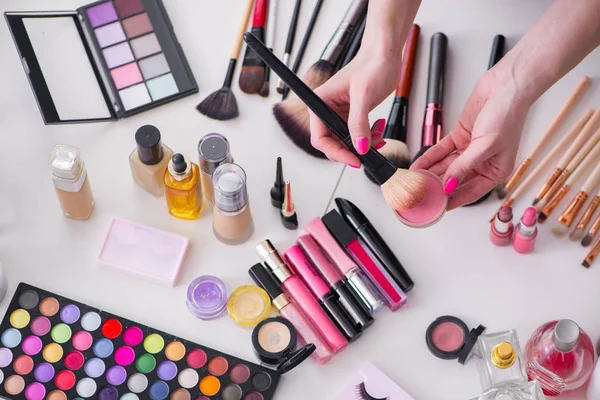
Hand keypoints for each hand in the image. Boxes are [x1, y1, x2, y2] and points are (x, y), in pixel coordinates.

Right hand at [308, 51, 399, 166]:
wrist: (385, 53)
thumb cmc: (371, 64)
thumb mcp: (364, 96)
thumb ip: (359, 123)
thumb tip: (359, 147)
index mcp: (321, 103)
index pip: (320, 138)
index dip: (336, 152)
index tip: (353, 159)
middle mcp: (328, 109)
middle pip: (332, 143)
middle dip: (351, 149)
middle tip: (368, 150)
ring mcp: (340, 113)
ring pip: (346, 142)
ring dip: (363, 144)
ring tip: (378, 135)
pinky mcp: (353, 115)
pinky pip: (357, 135)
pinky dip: (369, 137)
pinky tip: (378, 128)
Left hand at [411, 67, 531, 208]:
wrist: (506, 85)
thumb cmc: (508, 115)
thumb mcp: (486, 146)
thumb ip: (464, 167)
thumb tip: (448, 186)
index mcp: (496, 171)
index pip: (470, 192)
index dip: (452, 201)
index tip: (435, 208)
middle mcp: (483, 162)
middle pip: (455, 180)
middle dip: (437, 187)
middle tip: (419, 194)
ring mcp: (470, 149)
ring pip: (446, 166)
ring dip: (430, 173)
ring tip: (414, 181)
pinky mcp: (460, 136)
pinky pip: (442, 151)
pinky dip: (429, 158)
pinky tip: (417, 165)